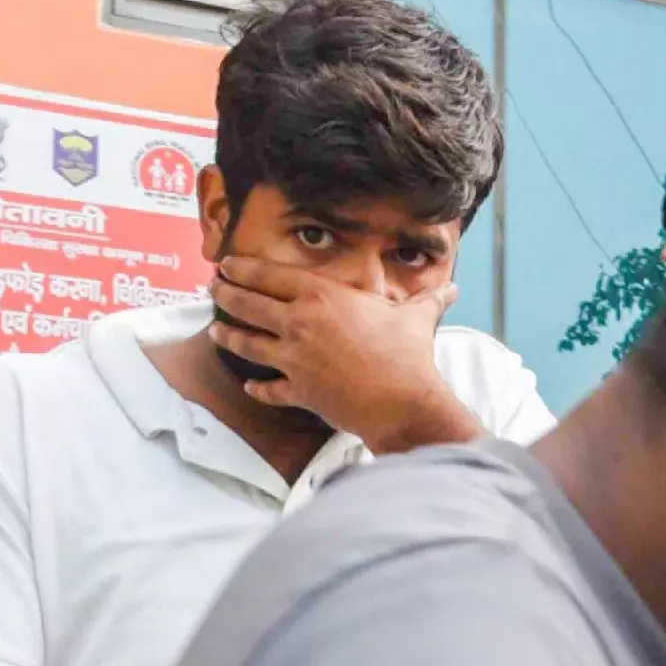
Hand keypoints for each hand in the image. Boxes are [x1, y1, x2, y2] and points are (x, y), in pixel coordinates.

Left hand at [208, 259, 467, 447]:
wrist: (401, 401)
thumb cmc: (407, 355)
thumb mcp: (416, 319)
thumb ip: (428, 302)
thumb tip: (453, 289)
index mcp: (322, 297)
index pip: (271, 276)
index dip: (244, 268)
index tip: (227, 264)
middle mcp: (300, 324)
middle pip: (250, 305)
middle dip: (226, 295)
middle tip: (212, 290)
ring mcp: (294, 359)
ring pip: (248, 344)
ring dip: (229, 336)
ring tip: (215, 332)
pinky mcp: (298, 391)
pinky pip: (269, 389)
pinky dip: (258, 389)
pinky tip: (250, 387)